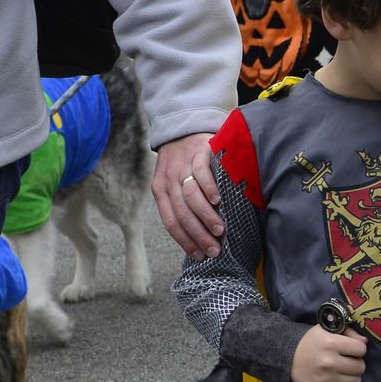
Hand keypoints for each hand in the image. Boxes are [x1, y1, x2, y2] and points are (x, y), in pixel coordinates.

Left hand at [154, 135, 220, 256]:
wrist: (184, 125)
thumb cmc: (183, 162)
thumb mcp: (174, 182)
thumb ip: (181, 204)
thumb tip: (198, 236)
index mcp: (160, 191)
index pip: (170, 222)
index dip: (185, 241)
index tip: (199, 256)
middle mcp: (169, 180)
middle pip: (181, 213)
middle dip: (198, 235)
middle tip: (214, 250)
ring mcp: (183, 166)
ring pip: (190, 197)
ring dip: (205, 216)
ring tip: (220, 230)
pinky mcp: (198, 152)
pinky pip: (201, 174)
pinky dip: (209, 189)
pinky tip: (218, 202)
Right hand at [289, 321, 368, 381]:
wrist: (287, 356)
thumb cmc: (311, 341)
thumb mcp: (327, 329)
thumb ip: (348, 331)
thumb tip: (364, 342)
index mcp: (330, 343)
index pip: (361, 349)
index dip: (358, 348)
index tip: (351, 349)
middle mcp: (329, 362)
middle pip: (360, 366)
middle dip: (356, 362)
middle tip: (347, 360)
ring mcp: (326, 379)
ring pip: (356, 381)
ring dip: (353, 376)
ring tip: (344, 371)